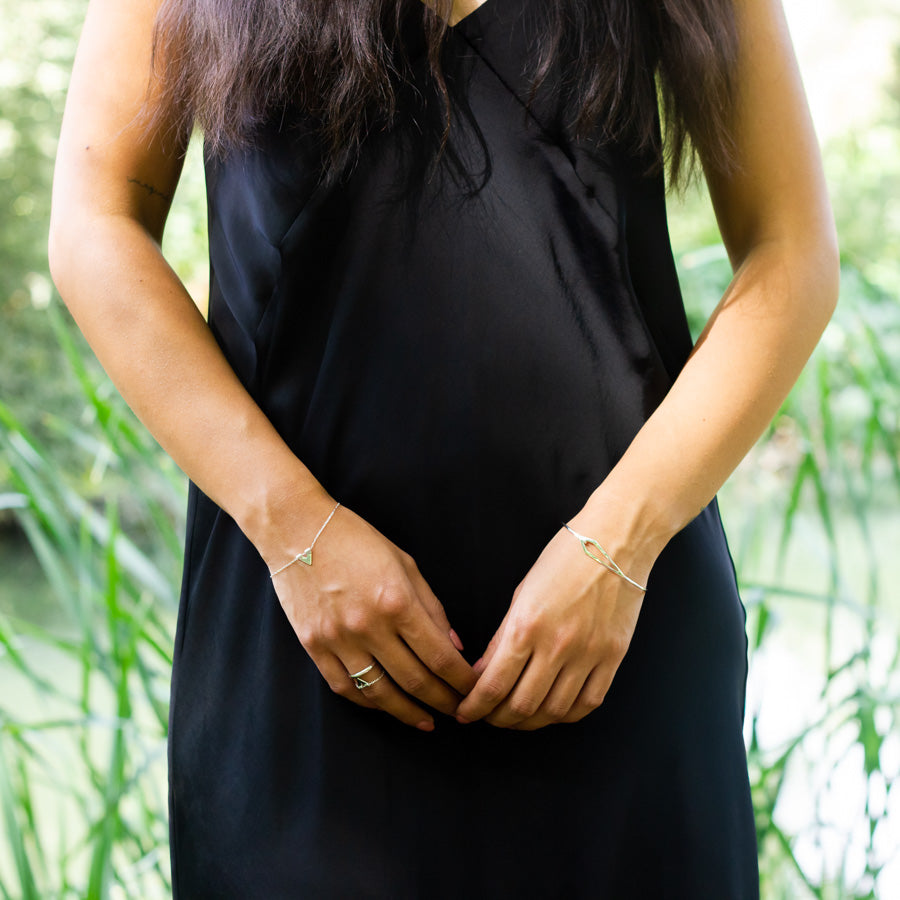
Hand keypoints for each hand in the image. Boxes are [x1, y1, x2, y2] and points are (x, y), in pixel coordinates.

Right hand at [268, 499, 477, 730]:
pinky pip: (345, 687)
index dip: (462, 681)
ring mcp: (338, 639)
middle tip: (460, 713)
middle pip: (415, 681)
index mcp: (397, 602)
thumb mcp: (405, 564)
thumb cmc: (356, 541)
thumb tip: (455, 647)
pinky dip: (369, 702)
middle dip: (444, 701)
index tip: (475, 691)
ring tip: (428, 720)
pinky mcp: (314, 646)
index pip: (440, 657)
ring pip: (380, 693)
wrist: (297, 530)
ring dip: (409, 712)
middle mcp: (369, 626)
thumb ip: (432, 607)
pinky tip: (386, 706)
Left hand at [454, 516, 649, 729]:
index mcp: (527, 625)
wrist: (616, 541)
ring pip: (553, 711)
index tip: (465, 712)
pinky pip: (587, 703)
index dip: (475, 707)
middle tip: (488, 716)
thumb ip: (503, 636)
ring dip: (529, 722)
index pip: (494, 684)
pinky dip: (565, 715)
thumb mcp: (522, 592)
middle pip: (521, 706)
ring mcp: (588, 654)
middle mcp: (557, 645)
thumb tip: (483, 672)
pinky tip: (551, 711)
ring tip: (516, 717)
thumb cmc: (564, 558)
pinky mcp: (613, 658)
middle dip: (497, 718)